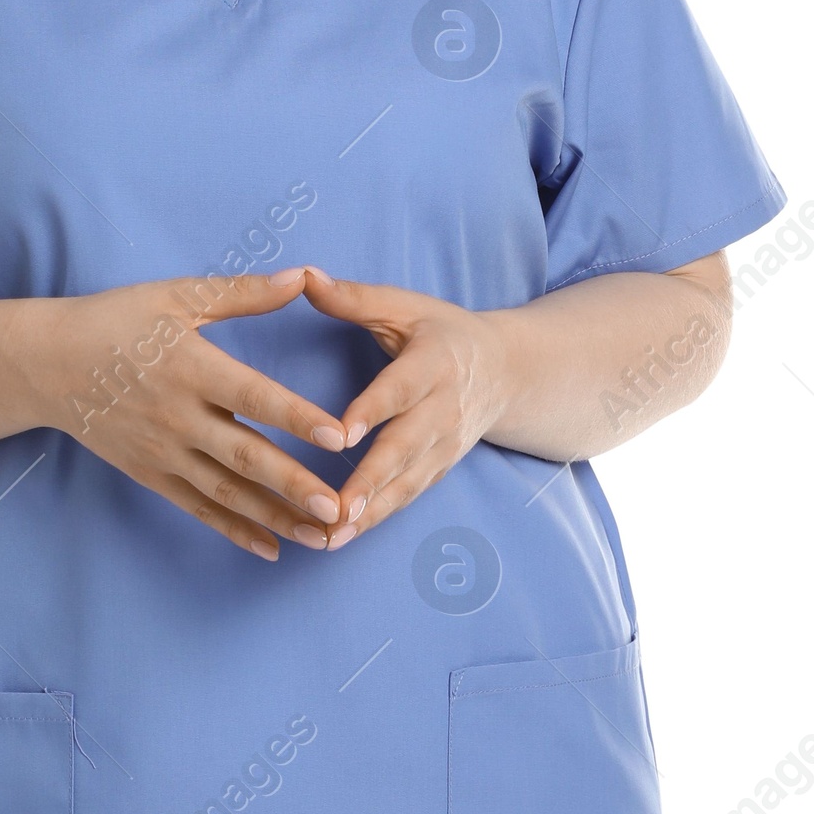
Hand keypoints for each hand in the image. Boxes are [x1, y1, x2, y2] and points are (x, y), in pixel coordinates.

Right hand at [33, 266, 349, 561]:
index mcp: (192, 367)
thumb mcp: (176, 297)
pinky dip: (235, 530)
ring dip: (276, 516)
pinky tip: (272, 549)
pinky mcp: (151, 474)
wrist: (46, 364)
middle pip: (244, 454)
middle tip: (337, 507)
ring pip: (228, 491)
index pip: (254, 397)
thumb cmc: (116, 321)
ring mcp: (163, 451)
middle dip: (294, 484)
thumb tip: (303, 277)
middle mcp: (179, 416)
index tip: (339, 437)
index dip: (297, 417)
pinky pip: (198, 507)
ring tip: (322, 536)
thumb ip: (243, 292)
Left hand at [298, 267, 509, 547]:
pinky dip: (377, 520)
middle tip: (336, 509)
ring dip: (370, 513)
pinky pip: (407, 497)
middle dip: (371, 481)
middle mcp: (442, 410)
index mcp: (432, 363)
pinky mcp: (439, 468)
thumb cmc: (442, 332)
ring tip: (331, 537)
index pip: (399, 389)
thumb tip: (305, 276)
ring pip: (407, 483)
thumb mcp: (405, 306)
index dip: (373, 411)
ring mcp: (445, 445)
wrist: (508, 371)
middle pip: (405, 448)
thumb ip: (354, 298)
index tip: (342, 434)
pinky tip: (342, 538)